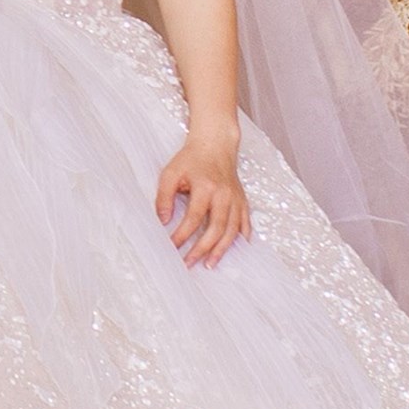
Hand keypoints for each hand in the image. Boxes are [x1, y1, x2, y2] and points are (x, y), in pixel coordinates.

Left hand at [152, 128, 250, 265]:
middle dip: (202, 249)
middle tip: (189, 263)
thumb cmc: (191, 158)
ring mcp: (236, 198)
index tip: (172, 247)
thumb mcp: (171, 173)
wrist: (215, 144)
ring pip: (232, 230)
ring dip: (221, 249)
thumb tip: (163, 221)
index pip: (194, 218)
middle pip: (216, 228)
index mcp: (206, 187)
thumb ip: (164, 197)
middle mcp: (224, 195)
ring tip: (210, 264)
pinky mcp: (242, 200)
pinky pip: (245, 222)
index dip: (182, 235)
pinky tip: (238, 248)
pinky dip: (242, 237)